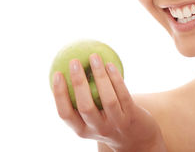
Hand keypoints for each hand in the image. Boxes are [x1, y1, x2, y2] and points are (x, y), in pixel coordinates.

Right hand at [52, 53, 166, 151]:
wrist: (136, 138)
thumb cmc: (108, 119)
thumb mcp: (92, 117)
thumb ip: (82, 99)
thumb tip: (70, 69)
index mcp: (82, 129)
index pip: (65, 114)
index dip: (59, 94)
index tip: (57, 74)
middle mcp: (98, 129)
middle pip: (85, 106)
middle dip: (78, 83)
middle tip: (74, 61)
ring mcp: (116, 123)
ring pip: (107, 99)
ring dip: (100, 76)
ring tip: (94, 57)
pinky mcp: (131, 116)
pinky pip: (123, 94)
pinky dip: (116, 78)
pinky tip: (110, 64)